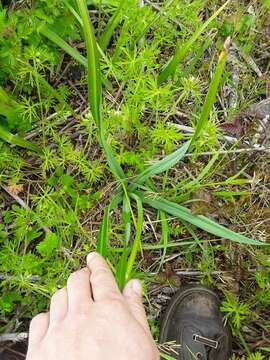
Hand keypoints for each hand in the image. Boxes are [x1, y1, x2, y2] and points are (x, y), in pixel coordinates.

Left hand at [26, 252, 158, 359]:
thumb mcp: (143, 343)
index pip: (101, 276)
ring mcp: (59, 331)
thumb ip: (136, 309)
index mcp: (110, 311)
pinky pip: (40, 319)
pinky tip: (57, 323)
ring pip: (58, 296)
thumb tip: (134, 286)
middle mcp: (82, 315)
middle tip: (86, 279)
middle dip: (82, 275)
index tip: (94, 258)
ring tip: (74, 302)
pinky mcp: (40, 349)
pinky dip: (49, 316)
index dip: (98, 263)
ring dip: (67, 294)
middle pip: (77, 279)